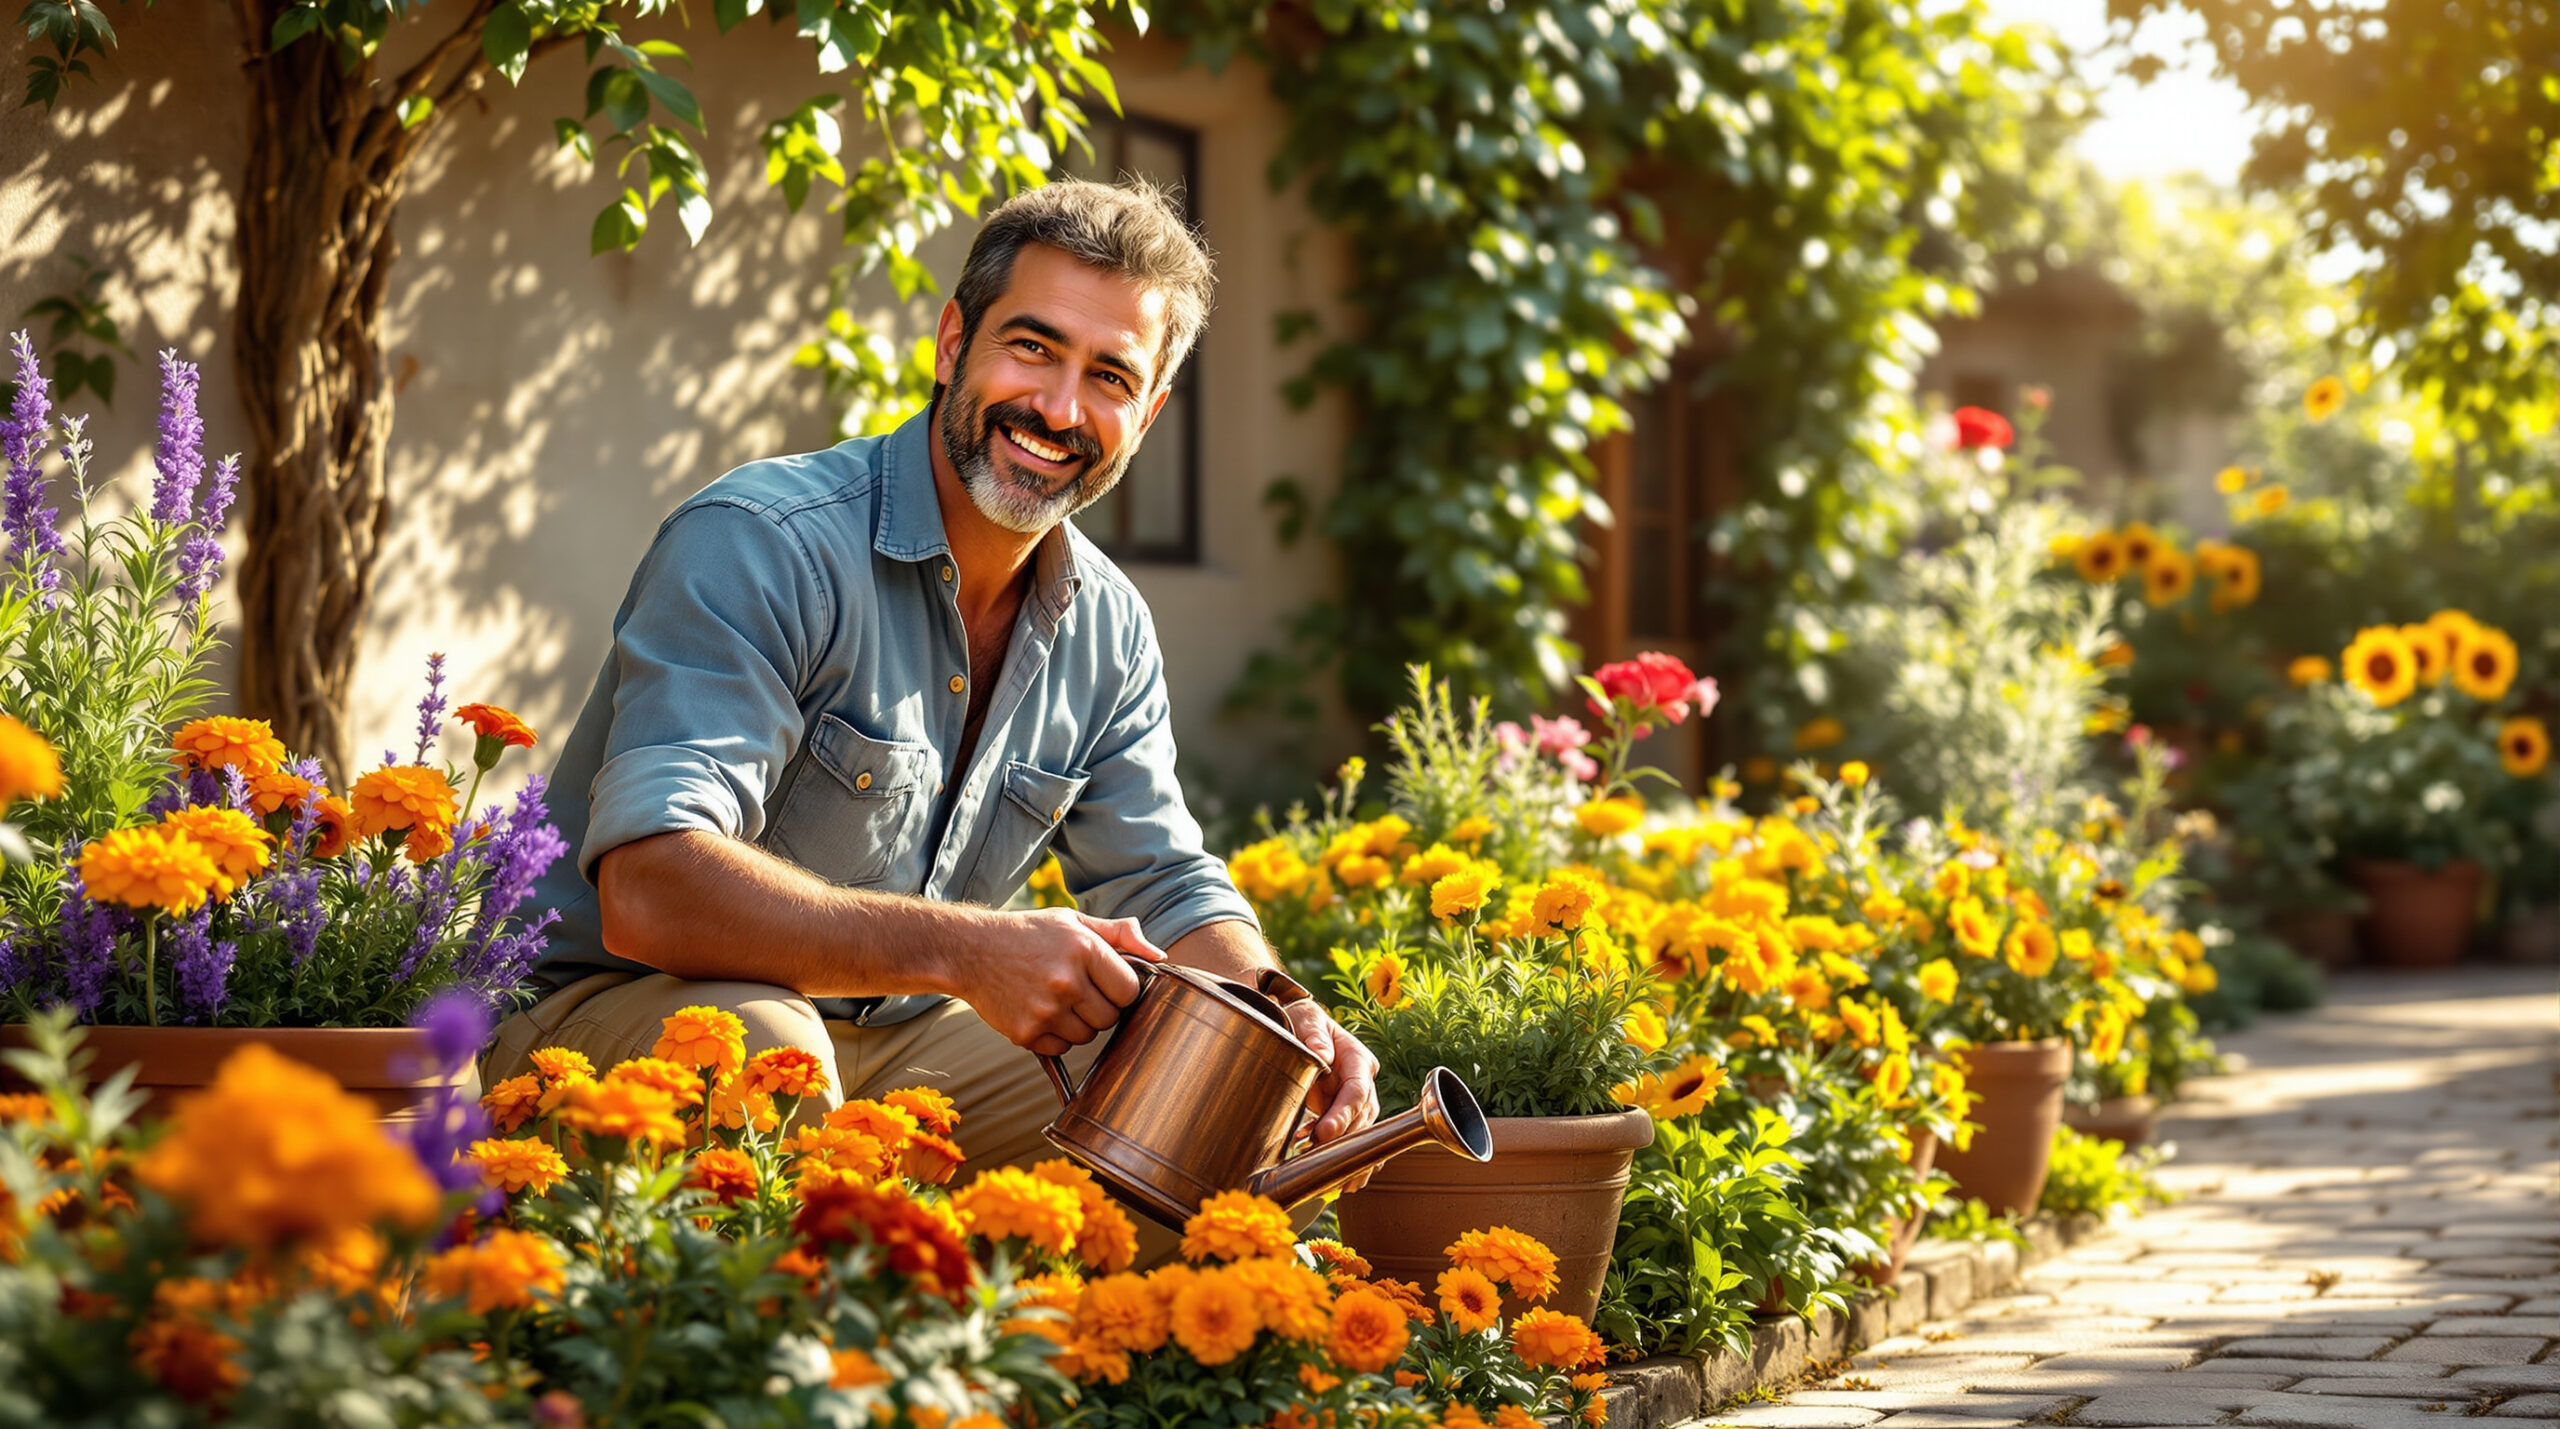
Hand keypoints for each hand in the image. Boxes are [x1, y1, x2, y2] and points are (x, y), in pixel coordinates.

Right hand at [958, 908, 1163, 1055]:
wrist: (970, 950)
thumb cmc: (1030, 934)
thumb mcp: (1074, 921)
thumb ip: (1120, 934)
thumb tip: (1160, 956)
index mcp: (1084, 948)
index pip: (1130, 990)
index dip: (1120, 988)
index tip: (1104, 981)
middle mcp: (1066, 980)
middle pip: (1111, 1018)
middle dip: (1100, 1008)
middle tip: (1078, 991)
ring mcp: (1045, 1010)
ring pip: (1088, 1036)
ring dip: (1078, 1024)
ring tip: (1056, 999)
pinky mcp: (1026, 1032)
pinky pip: (1061, 1048)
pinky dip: (1055, 1036)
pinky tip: (1039, 1011)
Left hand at [1284, 999, 1381, 1188]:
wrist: (1301, 1026)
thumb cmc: (1304, 1021)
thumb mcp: (1306, 1020)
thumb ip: (1313, 1035)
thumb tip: (1321, 1053)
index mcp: (1358, 1059)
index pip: (1356, 1091)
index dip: (1343, 1115)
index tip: (1323, 1134)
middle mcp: (1363, 1081)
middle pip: (1362, 1117)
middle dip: (1344, 1143)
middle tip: (1322, 1165)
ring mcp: (1357, 1099)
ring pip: (1359, 1132)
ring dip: (1346, 1156)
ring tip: (1336, 1183)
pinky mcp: (1345, 1112)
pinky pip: (1351, 1137)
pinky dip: (1346, 1158)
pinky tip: (1341, 1181)